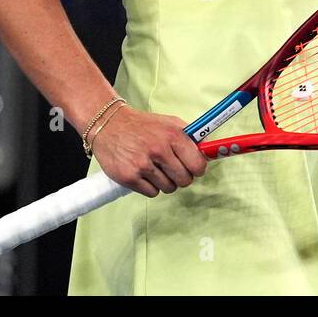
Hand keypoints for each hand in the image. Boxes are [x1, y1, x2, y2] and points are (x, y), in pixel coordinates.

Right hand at [88, 105, 207, 196]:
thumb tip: (208, 152)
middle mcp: (159, 150)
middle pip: (184, 180)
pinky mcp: (129, 177)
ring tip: (155, 169)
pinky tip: (144, 174)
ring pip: (169, 188)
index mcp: (173, 135)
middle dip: (181, 177)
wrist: (109, 125)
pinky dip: (150, 186)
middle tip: (173, 169)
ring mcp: (143, 165)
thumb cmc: (143, 126)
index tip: (193, 168)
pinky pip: (152, 193)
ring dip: (165, 182)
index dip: (197, 169)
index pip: (197, 164)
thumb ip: (189, 137)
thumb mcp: (170, 123)